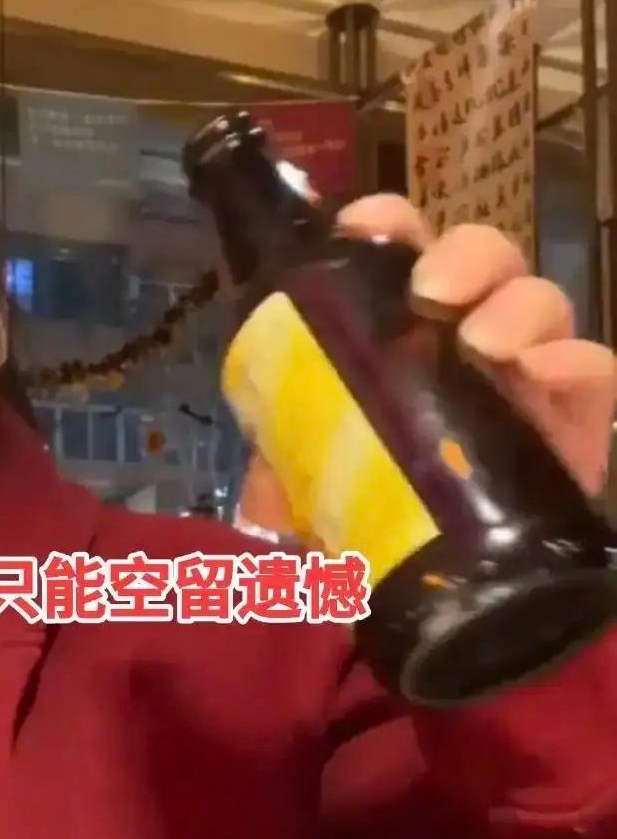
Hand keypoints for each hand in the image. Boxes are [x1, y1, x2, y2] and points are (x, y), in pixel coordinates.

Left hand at [237, 199, 616, 533]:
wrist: (419, 614)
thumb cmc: (354, 537)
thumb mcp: (292, 491)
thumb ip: (275, 461)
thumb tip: (255, 442)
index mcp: (393, 339)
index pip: (398, 253)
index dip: (385, 224)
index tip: (361, 230)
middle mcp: (461, 347)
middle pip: (480, 260)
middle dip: (461, 254)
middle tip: (428, 292)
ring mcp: (522, 384)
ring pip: (540, 301)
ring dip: (515, 304)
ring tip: (481, 345)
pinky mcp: (574, 430)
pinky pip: (593, 373)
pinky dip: (573, 360)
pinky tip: (539, 374)